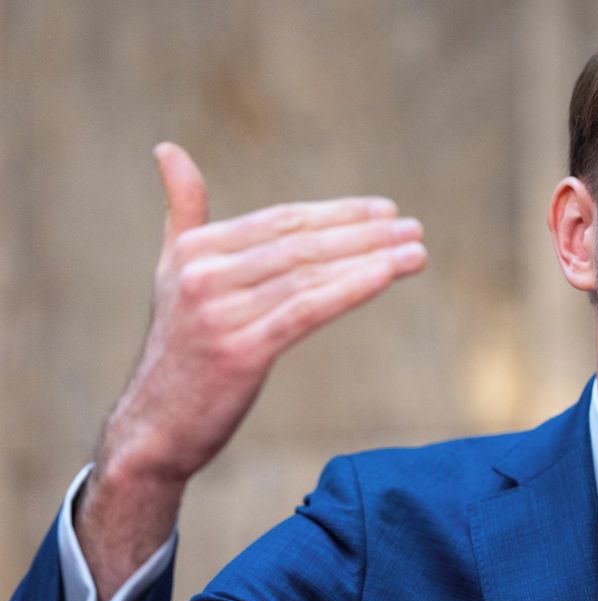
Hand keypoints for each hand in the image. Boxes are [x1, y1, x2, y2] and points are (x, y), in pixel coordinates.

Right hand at [76, 143, 426, 600]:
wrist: (155, 427)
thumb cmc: (179, 348)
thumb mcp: (173, 272)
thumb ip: (184, 212)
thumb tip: (168, 149)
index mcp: (196, 249)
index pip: (284, 221)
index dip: (339, 213)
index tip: (387, 211)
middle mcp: (205, 275)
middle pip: (303, 244)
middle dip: (365, 234)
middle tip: (414, 229)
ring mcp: (221, 313)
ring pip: (311, 275)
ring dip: (371, 259)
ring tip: (416, 253)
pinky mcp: (240, 351)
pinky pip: (307, 311)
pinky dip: (351, 288)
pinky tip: (387, 275)